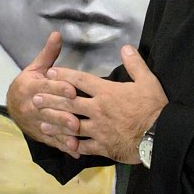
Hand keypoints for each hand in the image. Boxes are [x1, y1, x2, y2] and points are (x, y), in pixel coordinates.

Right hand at [6, 32, 76, 147]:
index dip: (58, 88)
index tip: (72, 90)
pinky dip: (63, 146)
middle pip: (47, 110)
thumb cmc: (30, 83)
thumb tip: (57, 34)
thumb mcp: (36, 67)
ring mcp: (35, 122)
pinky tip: (76, 151)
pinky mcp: (40, 135)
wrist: (13, 104)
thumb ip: (49, 53)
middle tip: (77, 119)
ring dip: (63, 134)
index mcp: (30, 87)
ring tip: (77, 137)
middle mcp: (31, 106)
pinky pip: (52, 141)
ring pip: (49, 128)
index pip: (45, 88)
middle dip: (62, 115)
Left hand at [34, 45, 168, 163]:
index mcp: (107, 92)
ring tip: (42, 123)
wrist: (158, 135)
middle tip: (35, 99)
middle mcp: (97, 109)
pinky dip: (73, 145)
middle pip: (69, 103)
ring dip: (56, 124)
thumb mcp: (148, 80)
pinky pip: (83, 146)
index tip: (50, 74)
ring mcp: (98, 129)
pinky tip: (64, 145)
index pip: (81, 81)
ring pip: (71, 125)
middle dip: (51, 100)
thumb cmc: (153, 106)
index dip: (64, 76)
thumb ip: (134, 63)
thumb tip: (125, 47)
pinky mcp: (102, 146)